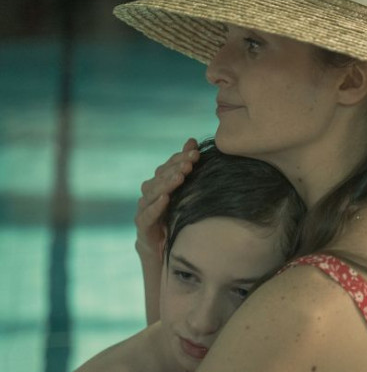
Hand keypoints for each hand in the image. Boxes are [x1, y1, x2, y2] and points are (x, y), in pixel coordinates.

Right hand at [134, 138, 199, 257]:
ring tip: (180, 176)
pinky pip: (146, 216)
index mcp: (160, 186)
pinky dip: (155, 207)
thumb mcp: (186, 194)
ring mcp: (144, 211)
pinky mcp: (143, 229)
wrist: (166, 253)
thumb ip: (186, 169)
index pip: (168, 167)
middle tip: (190, 162)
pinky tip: (166, 199)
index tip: (196, 152)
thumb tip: (192, 141)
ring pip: (151, 193)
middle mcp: (149, 195)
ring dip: (166, 184)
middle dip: (175, 168)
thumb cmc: (177, 219)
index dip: (180, 158)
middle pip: (159, 177)